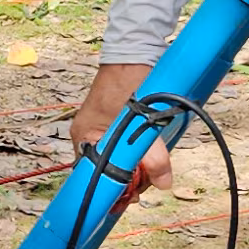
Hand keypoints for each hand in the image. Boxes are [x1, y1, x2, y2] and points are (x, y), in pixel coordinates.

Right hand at [72, 61, 175, 195]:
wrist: (137, 52)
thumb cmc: (130, 80)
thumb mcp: (140, 120)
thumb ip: (151, 153)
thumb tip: (164, 183)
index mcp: (85, 138)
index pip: (93, 177)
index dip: (114, 189)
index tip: (134, 197)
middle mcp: (91, 138)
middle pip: (109, 173)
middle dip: (130, 179)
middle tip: (152, 180)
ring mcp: (105, 132)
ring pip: (121, 162)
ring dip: (139, 166)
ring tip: (156, 166)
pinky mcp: (120, 127)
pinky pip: (128, 149)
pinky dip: (141, 154)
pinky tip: (154, 155)